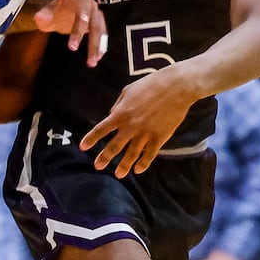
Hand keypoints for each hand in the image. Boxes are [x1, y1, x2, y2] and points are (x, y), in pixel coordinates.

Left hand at [32, 0, 106, 68]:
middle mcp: (89, 2)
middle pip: (94, 21)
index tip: (74, 44)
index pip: (81, 8)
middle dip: (90, 39)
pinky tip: (96, 58)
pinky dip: (100, 47)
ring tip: (92, 62)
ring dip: (97, 46)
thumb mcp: (46, 13)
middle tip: (83, 56)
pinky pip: (102, 35)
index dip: (80, 24)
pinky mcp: (99, 22)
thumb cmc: (54, 11)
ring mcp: (95, 12)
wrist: (62, 10)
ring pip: (100, 29)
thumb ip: (43, 16)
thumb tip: (39, 18)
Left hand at [80, 69, 194, 176]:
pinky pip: (150, 154)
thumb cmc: (151, 84)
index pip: (102, 129)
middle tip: (98, 166)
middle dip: (104, 157)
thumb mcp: (128, 91)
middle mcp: (131, 126)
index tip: (83, 147)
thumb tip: (112, 115)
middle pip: (114, 146)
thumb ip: (118, 105)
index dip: (91, 139)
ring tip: (119, 175)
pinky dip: (143, 163)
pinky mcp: (159, 137)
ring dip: (124, 165)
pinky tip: (138, 170)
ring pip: (132, 154)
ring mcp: (145, 134)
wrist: (177, 87)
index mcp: (121, 114)